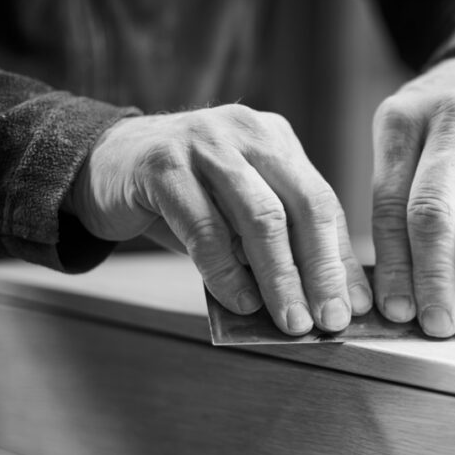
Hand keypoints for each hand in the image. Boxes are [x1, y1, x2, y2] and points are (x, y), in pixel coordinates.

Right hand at [67, 105, 371, 334]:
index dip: (342, 259)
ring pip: (261, 218)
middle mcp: (249, 132)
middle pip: (304, 206)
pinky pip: (206, 228)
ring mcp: (206, 142)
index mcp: (277, 140)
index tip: (356, 307)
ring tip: (291, 321)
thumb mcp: (236, 213)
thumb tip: (319, 301)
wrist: (98, 165)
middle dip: (321, 271)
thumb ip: (275, 244)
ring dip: (281, 278)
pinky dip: (227, 272)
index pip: (324, 203)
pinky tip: (241, 303)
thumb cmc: (180, 199)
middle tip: (330, 320)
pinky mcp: (164, 164)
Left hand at [371, 55, 454, 338]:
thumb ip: (399, 197)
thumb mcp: (405, 136)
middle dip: (434, 277)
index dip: (393, 262)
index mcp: (402, 122)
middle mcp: (450, 124)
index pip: (390, 203)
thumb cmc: (439, 124)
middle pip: (434, 212)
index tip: (395, 311)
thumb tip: (401, 289)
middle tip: (436, 327)